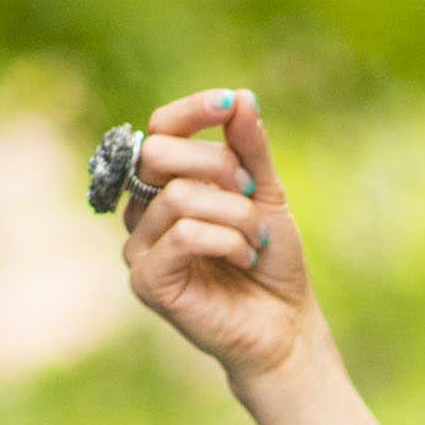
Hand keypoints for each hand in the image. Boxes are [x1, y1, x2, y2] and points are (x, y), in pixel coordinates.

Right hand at [116, 86, 311, 383]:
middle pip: (158, 155)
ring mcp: (140, 247)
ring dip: (233, 215)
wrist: (284, 326)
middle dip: (216, 165)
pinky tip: (244, 257)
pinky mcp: (147, 281)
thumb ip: (250, 149)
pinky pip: (182, 235)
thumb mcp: (265, 195)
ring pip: (178, 197)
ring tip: (254, 240)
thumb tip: (241, 98)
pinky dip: (224, 240)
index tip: (228, 103)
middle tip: (251, 193)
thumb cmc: (271, 261)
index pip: (160, 130)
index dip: (191, 111)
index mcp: (167, 184)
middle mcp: (144, 211)